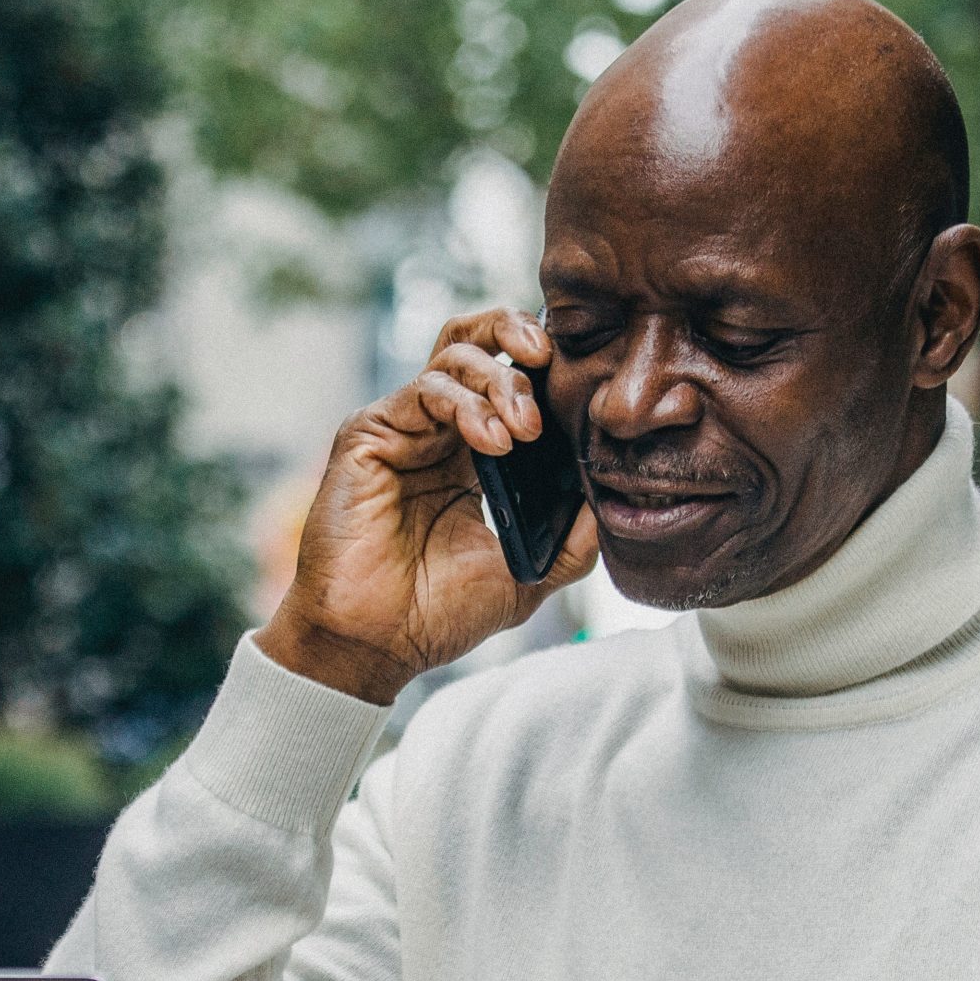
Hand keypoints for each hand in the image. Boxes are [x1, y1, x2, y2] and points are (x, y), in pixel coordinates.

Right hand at [257, 308, 600, 704]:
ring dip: (499, 381)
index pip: (506, 376)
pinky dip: (465, 405)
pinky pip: (422, 392)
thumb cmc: (439, 614)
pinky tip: (494, 442)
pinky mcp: (367, 435)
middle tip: (551, 365)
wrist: (378, 645)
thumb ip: (572, 538)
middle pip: (474, 342)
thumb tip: (612, 497)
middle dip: (517, 335)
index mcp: (470, 454)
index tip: (581, 375)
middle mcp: (433, 431)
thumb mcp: (528, 574)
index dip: (543, 364)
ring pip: (452, 357)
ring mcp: (400, 429)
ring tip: (524, 430)